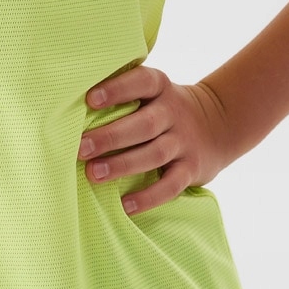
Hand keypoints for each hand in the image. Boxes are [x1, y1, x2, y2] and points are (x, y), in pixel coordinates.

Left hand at [80, 64, 236, 214]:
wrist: (219, 124)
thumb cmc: (163, 108)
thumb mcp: (153, 92)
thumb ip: (124, 94)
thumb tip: (69, 105)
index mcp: (160, 88)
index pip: (141, 82)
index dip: (117, 89)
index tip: (90, 99)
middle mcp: (173, 113)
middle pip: (144, 124)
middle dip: (111, 136)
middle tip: (80, 148)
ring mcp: (184, 141)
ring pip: (155, 153)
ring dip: (123, 165)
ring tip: (94, 174)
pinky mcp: (191, 169)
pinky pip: (171, 185)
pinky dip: (149, 197)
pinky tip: (126, 206)